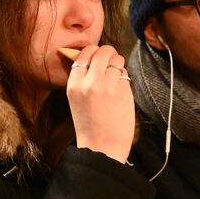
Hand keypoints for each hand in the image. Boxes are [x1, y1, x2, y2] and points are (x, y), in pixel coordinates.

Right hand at [66, 44, 134, 162]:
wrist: (101, 148)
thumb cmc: (88, 125)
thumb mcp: (76, 100)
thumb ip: (81, 79)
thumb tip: (91, 58)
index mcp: (74, 85)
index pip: (84, 54)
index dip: (92, 51)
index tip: (96, 55)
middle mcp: (90, 83)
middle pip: (102, 51)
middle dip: (108, 52)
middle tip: (110, 59)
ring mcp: (108, 87)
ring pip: (117, 60)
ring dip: (118, 63)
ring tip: (116, 73)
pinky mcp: (124, 92)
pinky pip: (125, 74)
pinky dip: (124, 76)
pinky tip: (121, 86)